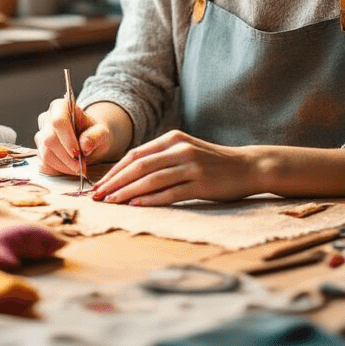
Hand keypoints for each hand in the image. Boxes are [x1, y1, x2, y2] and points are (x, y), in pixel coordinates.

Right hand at [35, 98, 114, 176]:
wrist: (88, 140)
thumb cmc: (94, 132)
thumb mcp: (102, 132)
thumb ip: (95, 135)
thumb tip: (84, 145)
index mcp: (60, 107)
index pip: (58, 121)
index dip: (67, 139)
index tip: (78, 153)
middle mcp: (47, 118)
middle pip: (49, 139)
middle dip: (66, 157)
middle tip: (81, 167)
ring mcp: (41, 134)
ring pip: (45, 153)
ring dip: (62, 166)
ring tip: (77, 169)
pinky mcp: (40, 150)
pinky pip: (44, 163)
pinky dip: (58, 170)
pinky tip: (70, 168)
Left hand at [91, 129, 257, 206]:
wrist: (247, 166)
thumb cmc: (211, 162)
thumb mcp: (185, 150)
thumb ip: (161, 157)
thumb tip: (128, 174)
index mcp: (172, 139)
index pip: (135, 155)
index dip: (114, 171)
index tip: (98, 185)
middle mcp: (180, 149)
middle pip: (138, 166)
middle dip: (115, 182)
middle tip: (97, 196)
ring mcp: (191, 165)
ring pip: (151, 179)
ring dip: (127, 192)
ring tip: (111, 202)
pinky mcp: (201, 183)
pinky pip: (170, 192)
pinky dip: (150, 199)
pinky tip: (136, 206)